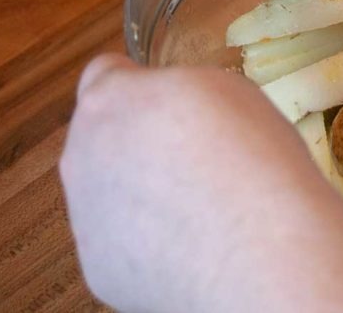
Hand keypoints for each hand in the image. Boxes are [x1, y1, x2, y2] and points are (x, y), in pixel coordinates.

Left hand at [61, 55, 342, 312]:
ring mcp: (85, 217)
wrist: (260, 249)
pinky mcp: (99, 267)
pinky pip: (121, 240)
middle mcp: (82, 156)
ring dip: (142, 190)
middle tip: (195, 154)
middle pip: (101, 136)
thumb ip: (176, 92)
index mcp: (110, 100)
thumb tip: (170, 110)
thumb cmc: (253, 157)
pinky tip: (193, 241)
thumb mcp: (224, 89)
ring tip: (202, 203)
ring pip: (108, 191)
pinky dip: (149, 239)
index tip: (167, 99)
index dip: (138, 84)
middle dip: (139, 140)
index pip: (104, 75)